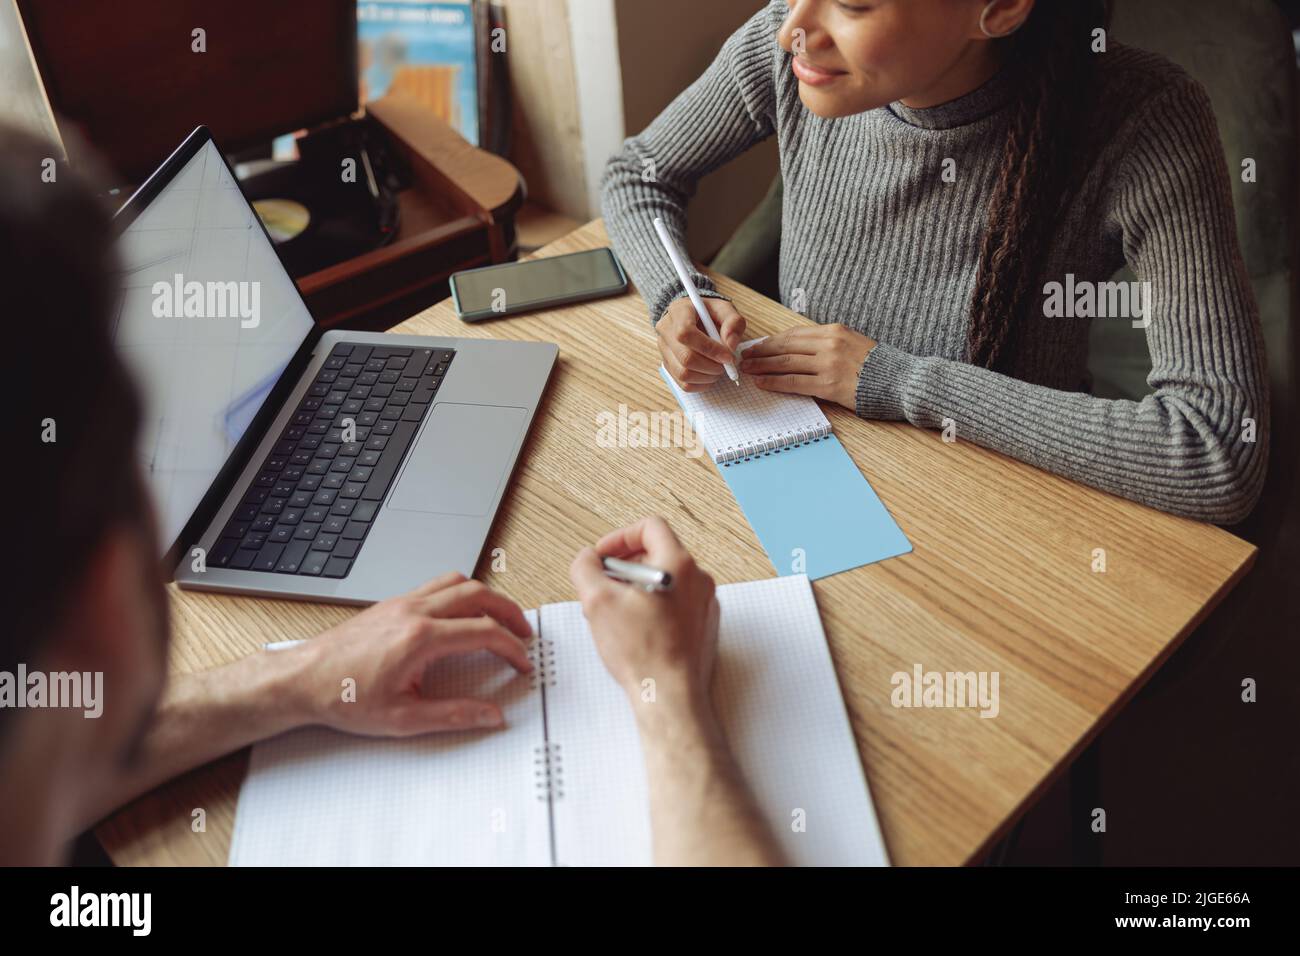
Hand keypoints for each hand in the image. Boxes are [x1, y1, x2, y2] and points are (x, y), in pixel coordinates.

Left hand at [290, 572, 532, 735]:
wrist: (303, 679)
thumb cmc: (343, 697)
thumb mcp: (403, 719)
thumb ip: (454, 716)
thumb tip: (490, 716)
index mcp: (421, 638)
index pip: (484, 632)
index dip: (511, 648)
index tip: (521, 663)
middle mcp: (414, 612)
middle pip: (479, 594)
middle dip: (509, 611)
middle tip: (523, 632)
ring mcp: (402, 603)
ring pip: (458, 582)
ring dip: (486, 596)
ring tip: (500, 617)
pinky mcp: (392, 603)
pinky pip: (437, 585)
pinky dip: (461, 593)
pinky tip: (462, 614)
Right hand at [569, 516, 719, 705]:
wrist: (670, 696)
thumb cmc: (645, 654)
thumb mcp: (598, 601)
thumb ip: (586, 569)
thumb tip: (585, 560)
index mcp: (679, 565)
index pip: (650, 527)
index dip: (620, 537)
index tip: (604, 555)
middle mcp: (698, 581)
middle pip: (657, 554)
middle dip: (624, 567)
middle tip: (605, 585)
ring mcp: (703, 605)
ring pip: (665, 582)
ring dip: (636, 590)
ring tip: (615, 613)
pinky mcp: (702, 628)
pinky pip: (674, 605)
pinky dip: (651, 609)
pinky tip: (633, 631)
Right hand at [658, 296, 745, 391]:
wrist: (695, 317)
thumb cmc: (710, 314)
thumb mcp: (726, 309)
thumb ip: (733, 322)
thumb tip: (730, 345)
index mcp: (679, 311)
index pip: (685, 333)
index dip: (709, 348)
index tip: (728, 356)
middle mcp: (666, 330)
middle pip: (685, 357)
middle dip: (711, 366)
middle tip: (727, 365)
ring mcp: (664, 349)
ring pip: (683, 373)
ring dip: (707, 377)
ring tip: (719, 369)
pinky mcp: (667, 365)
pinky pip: (683, 383)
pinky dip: (701, 384)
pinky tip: (710, 375)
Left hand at [739, 324, 875, 409]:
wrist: (900, 382)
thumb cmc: (876, 366)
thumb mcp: (852, 343)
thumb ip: (827, 343)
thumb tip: (798, 349)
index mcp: (834, 330)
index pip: (794, 333)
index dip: (772, 340)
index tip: (757, 344)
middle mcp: (829, 344)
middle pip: (786, 345)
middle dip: (761, 351)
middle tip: (745, 355)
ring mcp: (828, 364)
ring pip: (786, 363)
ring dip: (762, 366)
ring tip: (747, 369)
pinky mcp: (829, 385)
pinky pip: (794, 382)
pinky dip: (774, 382)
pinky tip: (762, 382)